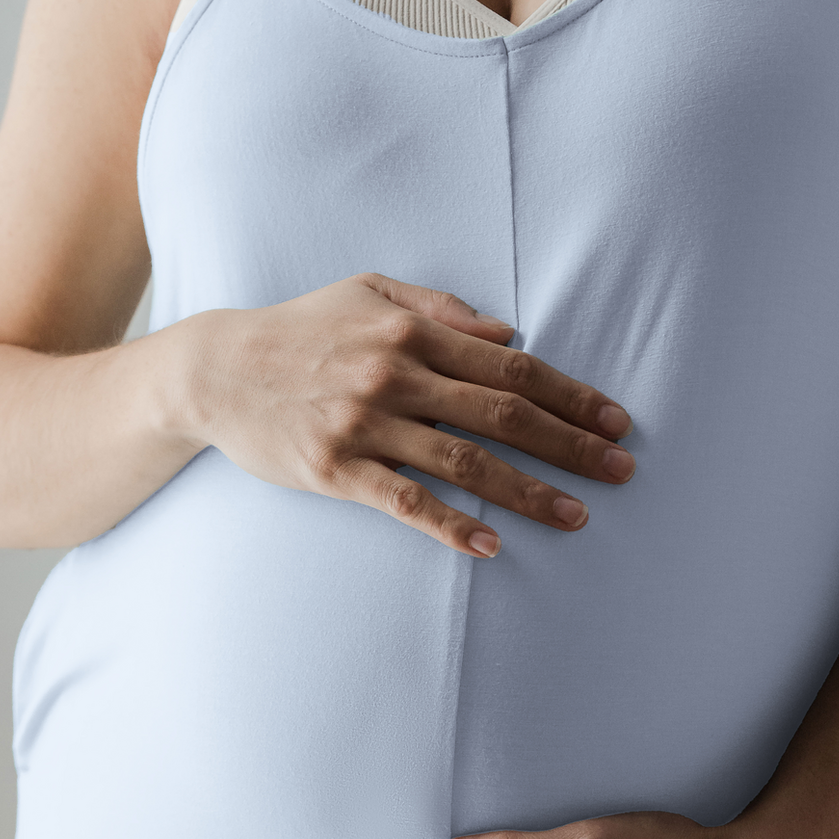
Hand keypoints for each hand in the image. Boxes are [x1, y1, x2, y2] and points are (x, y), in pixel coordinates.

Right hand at [175, 272, 633, 556]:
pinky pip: (405, 503)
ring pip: (465, 462)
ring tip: (578, 515)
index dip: (570, 394)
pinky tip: (491, 546)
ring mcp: (365, 424)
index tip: (615, 420)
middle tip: (622, 470)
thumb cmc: (302, 327)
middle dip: (570, 444)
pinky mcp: (335, 470)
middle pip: (503, 412)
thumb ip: (441, 307)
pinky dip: (451, 525)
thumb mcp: (369, 291)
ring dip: (529, 491)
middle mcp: (395, 374)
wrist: (216, 369)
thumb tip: (509, 331)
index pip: (511, 364)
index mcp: (412, 330)